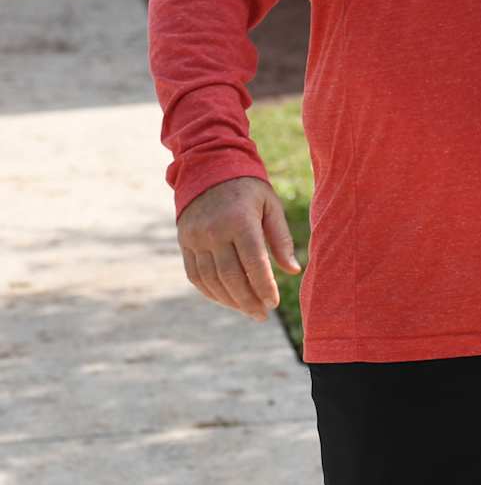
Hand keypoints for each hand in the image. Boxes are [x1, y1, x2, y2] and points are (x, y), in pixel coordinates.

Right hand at [175, 176, 301, 320]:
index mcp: (239, 220)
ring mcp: (195, 239)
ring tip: (249, 310)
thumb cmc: (249, 190)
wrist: (209, 169)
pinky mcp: (184, 243)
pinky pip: (196, 276)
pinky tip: (227, 300)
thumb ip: (281, 239)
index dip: (264, 286)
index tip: (274, 303)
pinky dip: (211, 292)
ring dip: (230, 300)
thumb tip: (293, 270)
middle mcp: (214, 231)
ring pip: (212, 280)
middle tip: (263, 314)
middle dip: (248, 300)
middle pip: (231, 276)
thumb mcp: (271, 206)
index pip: (253, 262)